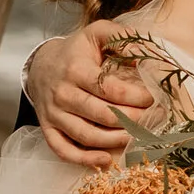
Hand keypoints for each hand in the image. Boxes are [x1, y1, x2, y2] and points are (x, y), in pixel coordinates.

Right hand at [26, 23, 151, 167]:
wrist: (41, 65)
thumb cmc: (76, 51)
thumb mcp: (96, 33)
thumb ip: (121, 37)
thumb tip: (147, 52)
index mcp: (76, 70)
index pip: (110, 89)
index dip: (135, 96)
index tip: (153, 98)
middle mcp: (62, 93)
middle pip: (101, 115)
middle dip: (132, 120)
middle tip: (152, 120)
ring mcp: (54, 114)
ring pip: (86, 135)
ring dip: (115, 140)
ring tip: (137, 137)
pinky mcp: (48, 129)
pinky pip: (63, 150)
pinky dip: (84, 159)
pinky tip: (105, 159)